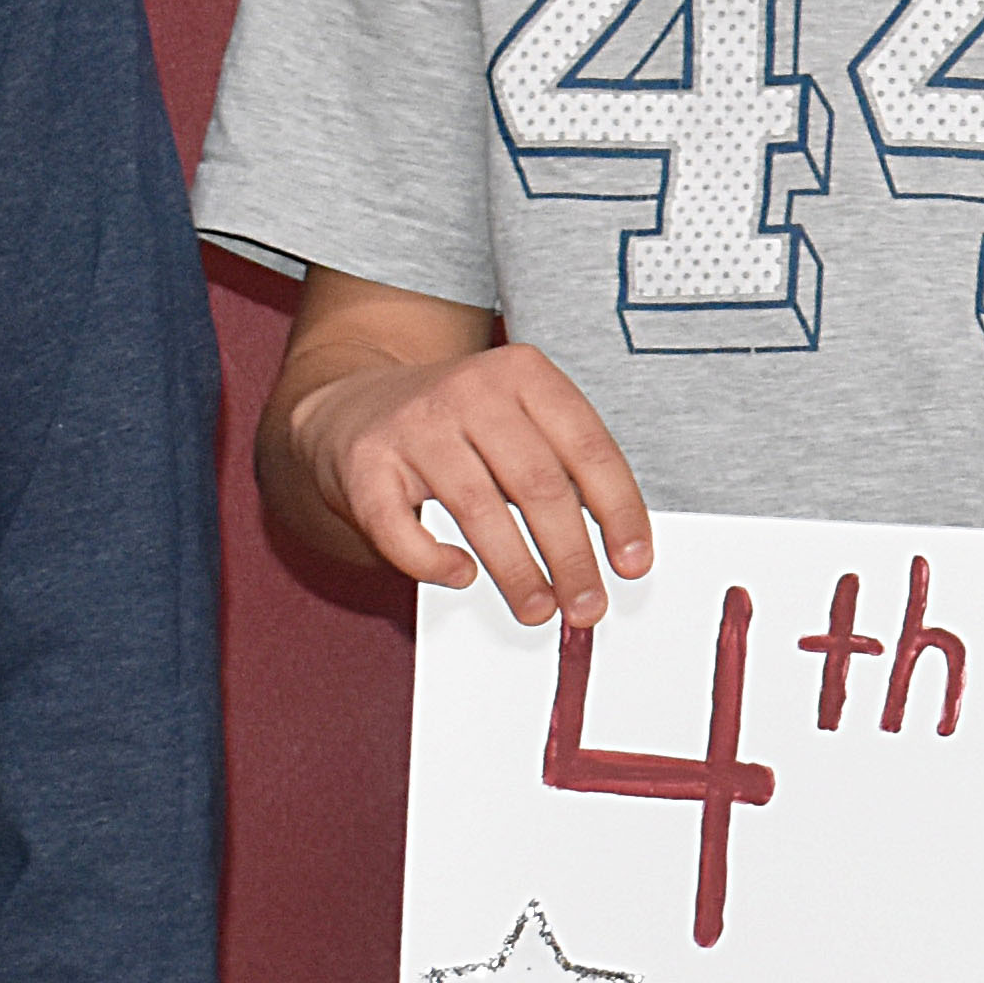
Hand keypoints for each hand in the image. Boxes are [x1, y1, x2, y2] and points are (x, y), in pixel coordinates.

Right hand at [260, 268, 650, 625]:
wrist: (351, 407)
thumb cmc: (455, 426)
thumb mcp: (518, 420)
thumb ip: (562, 467)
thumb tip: (610, 550)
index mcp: (524, 374)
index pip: (589, 449)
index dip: (618, 512)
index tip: (633, 563)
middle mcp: (470, 389)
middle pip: (538, 484)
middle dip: (571, 556)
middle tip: (588, 606)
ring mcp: (414, 424)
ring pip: (479, 508)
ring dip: (517, 571)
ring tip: (539, 608)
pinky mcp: (365, 463)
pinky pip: (403, 528)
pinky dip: (434, 562)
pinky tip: (462, 575)